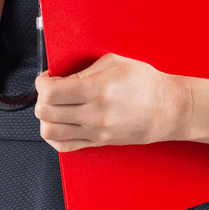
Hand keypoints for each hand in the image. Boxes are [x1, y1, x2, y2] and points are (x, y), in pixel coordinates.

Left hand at [34, 53, 188, 151]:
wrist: (168, 109)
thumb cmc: (145, 83)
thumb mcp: (114, 63)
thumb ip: (82, 70)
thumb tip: (60, 77)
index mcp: (98, 90)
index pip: (50, 93)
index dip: (42, 83)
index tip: (47, 78)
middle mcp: (94, 115)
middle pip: (45, 112)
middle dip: (41, 98)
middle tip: (51, 90)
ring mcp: (95, 132)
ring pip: (49, 131)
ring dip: (45, 117)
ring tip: (55, 106)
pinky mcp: (97, 143)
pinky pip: (63, 146)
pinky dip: (54, 135)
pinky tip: (60, 122)